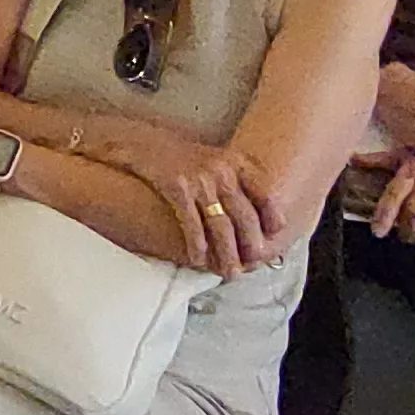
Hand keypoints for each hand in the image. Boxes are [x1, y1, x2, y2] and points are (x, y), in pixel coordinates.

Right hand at [74, 117, 283, 274]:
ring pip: (220, 225)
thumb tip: (255, 218)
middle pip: (244, 216)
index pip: (265, 194)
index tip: (272, 241)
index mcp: (236, 162)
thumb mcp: (215, 161)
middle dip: (249, 246)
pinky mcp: (176, 186)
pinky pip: (191, 223)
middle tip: (249, 267)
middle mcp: (222, 169)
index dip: (271, 220)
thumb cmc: (180, 158)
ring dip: (225, 253)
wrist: (142, 142)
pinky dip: (196, 245)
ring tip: (228, 272)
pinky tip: (197, 260)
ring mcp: (200, 178)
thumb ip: (236, 183)